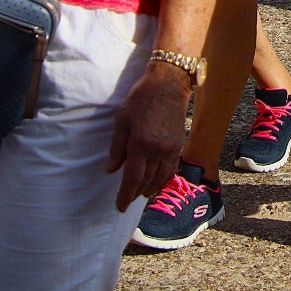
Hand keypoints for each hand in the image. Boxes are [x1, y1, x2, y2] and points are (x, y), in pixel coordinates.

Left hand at [106, 65, 191, 211]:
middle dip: (136, 194)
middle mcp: (158, 150)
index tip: (119, 207)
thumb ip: (117, 147)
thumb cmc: (141, 98)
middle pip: (147, 182)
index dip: (125, 195)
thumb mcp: (122, 119)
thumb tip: (111, 170)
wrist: (170, 84)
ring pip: (161, 179)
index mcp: (141, 143)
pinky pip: (171, 170)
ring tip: (141, 195)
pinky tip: (156, 183)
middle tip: (127, 201)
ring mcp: (171, 149)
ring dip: (150, 190)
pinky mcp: (179, 145)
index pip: (133, 178)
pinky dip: (163, 180)